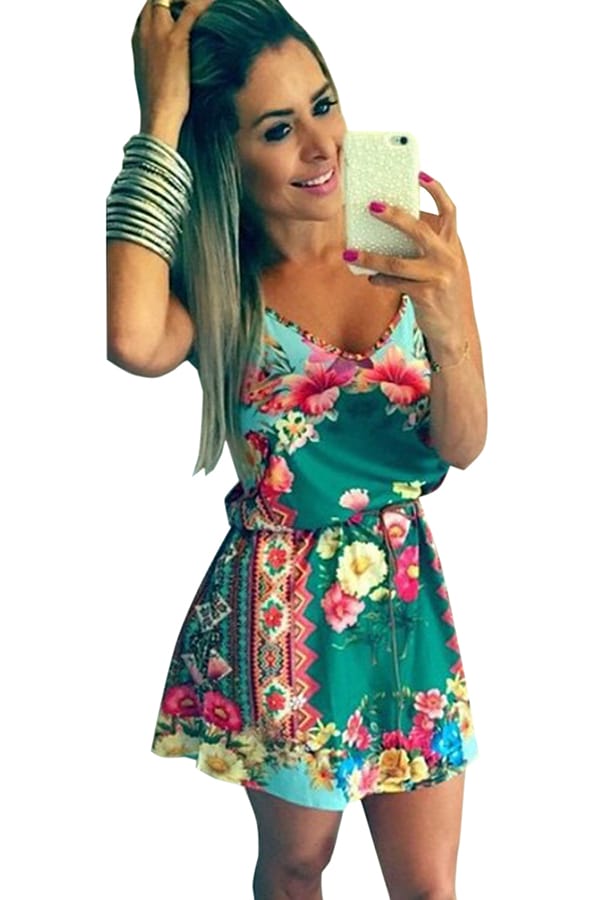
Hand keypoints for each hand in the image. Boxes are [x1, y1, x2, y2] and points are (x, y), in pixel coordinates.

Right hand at [131, 0, 213, 142]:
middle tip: (193, 8)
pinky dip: (204, 4)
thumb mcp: (155, 79)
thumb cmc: (160, 107)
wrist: (158, 118)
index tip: (180, 12)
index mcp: (138, 40)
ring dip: (188, 1)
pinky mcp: (176, 40)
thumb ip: (161, 64)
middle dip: (174, 1)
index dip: (166, 8)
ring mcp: (158, 34)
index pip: (150, 11)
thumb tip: (174, 66)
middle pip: (157, 0)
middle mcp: (144, 32)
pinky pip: (192, 10)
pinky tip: (215, 4)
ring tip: (206, 7)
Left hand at [344, 175, 470, 354]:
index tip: (419, 174)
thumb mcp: (444, 266)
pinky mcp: (426, 295)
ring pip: (398, 262)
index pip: (449, 211)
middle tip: (372, 206)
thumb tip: (393, 230)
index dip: (436, 190)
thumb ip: (428, 247)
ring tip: (351, 254)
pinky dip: (380, 279)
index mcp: (453, 245)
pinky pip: (396, 283)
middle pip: (419, 229)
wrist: (455, 329)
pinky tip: (369, 278)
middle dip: (394, 216)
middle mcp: (448, 257)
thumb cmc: (444, 294)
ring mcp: (438, 276)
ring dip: (371, 258)